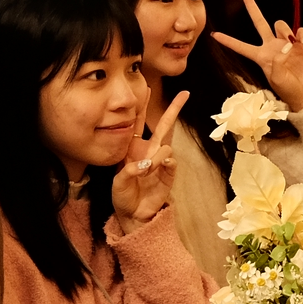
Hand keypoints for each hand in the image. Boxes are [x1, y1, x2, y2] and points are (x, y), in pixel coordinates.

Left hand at [112, 91, 188, 222]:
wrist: (133, 215)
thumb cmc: (122, 196)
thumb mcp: (117, 182)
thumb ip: (128, 172)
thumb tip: (144, 165)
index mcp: (133, 149)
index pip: (137, 123)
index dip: (143, 106)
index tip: (148, 88)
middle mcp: (148, 152)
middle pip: (163, 126)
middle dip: (173, 110)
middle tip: (184, 94)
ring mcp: (160, 163)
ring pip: (167, 145)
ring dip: (157, 155)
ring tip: (147, 170)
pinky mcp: (169, 175)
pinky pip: (172, 162)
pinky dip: (167, 161)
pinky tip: (163, 164)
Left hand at [211, 0, 302, 110]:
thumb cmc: (288, 89)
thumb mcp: (278, 80)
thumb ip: (277, 66)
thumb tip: (283, 50)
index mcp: (261, 56)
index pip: (241, 47)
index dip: (228, 41)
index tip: (213, 34)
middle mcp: (272, 46)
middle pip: (259, 23)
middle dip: (252, 9)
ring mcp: (286, 44)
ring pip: (280, 25)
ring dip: (284, 32)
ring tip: (291, 48)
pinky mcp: (301, 44)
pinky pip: (300, 32)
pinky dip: (302, 35)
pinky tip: (302, 42)